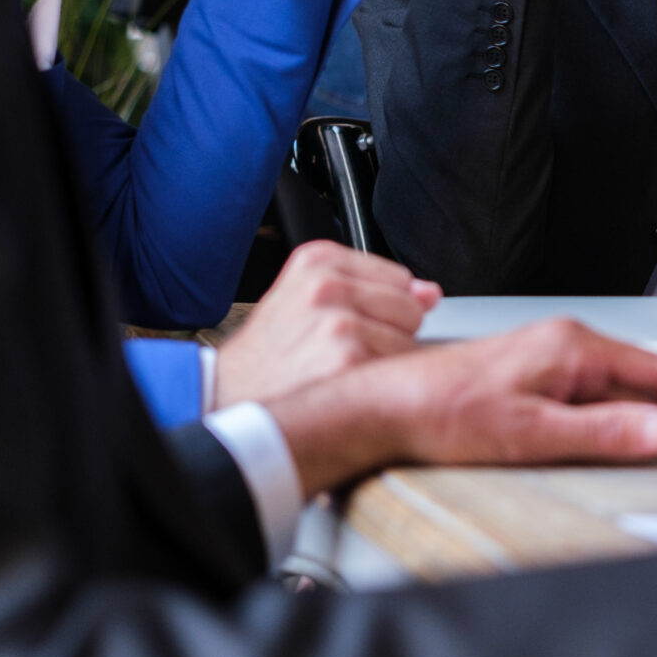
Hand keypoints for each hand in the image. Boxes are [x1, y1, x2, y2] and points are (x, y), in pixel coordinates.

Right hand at [213, 241, 437, 406]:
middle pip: (411, 308)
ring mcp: (339, 322)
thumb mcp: (306, 299)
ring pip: (409, 341)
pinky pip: (396, 371)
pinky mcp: (347, 361)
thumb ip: (371, 288)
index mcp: (319, 260)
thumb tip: (430, 293)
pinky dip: (378, 386)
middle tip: (340, 350)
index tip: (353, 323)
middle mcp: (328, 285)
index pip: (400, 278)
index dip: (383, 309)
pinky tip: (342, 385)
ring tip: (336, 368)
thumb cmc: (268, 353)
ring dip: (383, 363)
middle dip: (388, 333)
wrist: (226, 396)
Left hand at [265, 318, 656, 495]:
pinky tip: (633, 420)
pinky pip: (600, 383)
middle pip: (648, 373)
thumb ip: (605, 433)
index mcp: (573, 347)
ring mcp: (549, 353)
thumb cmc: (445, 415)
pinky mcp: (534, 369)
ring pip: (625, 378)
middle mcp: (565, 340)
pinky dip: (631, 403)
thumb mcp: (533, 434)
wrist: (387, 406)